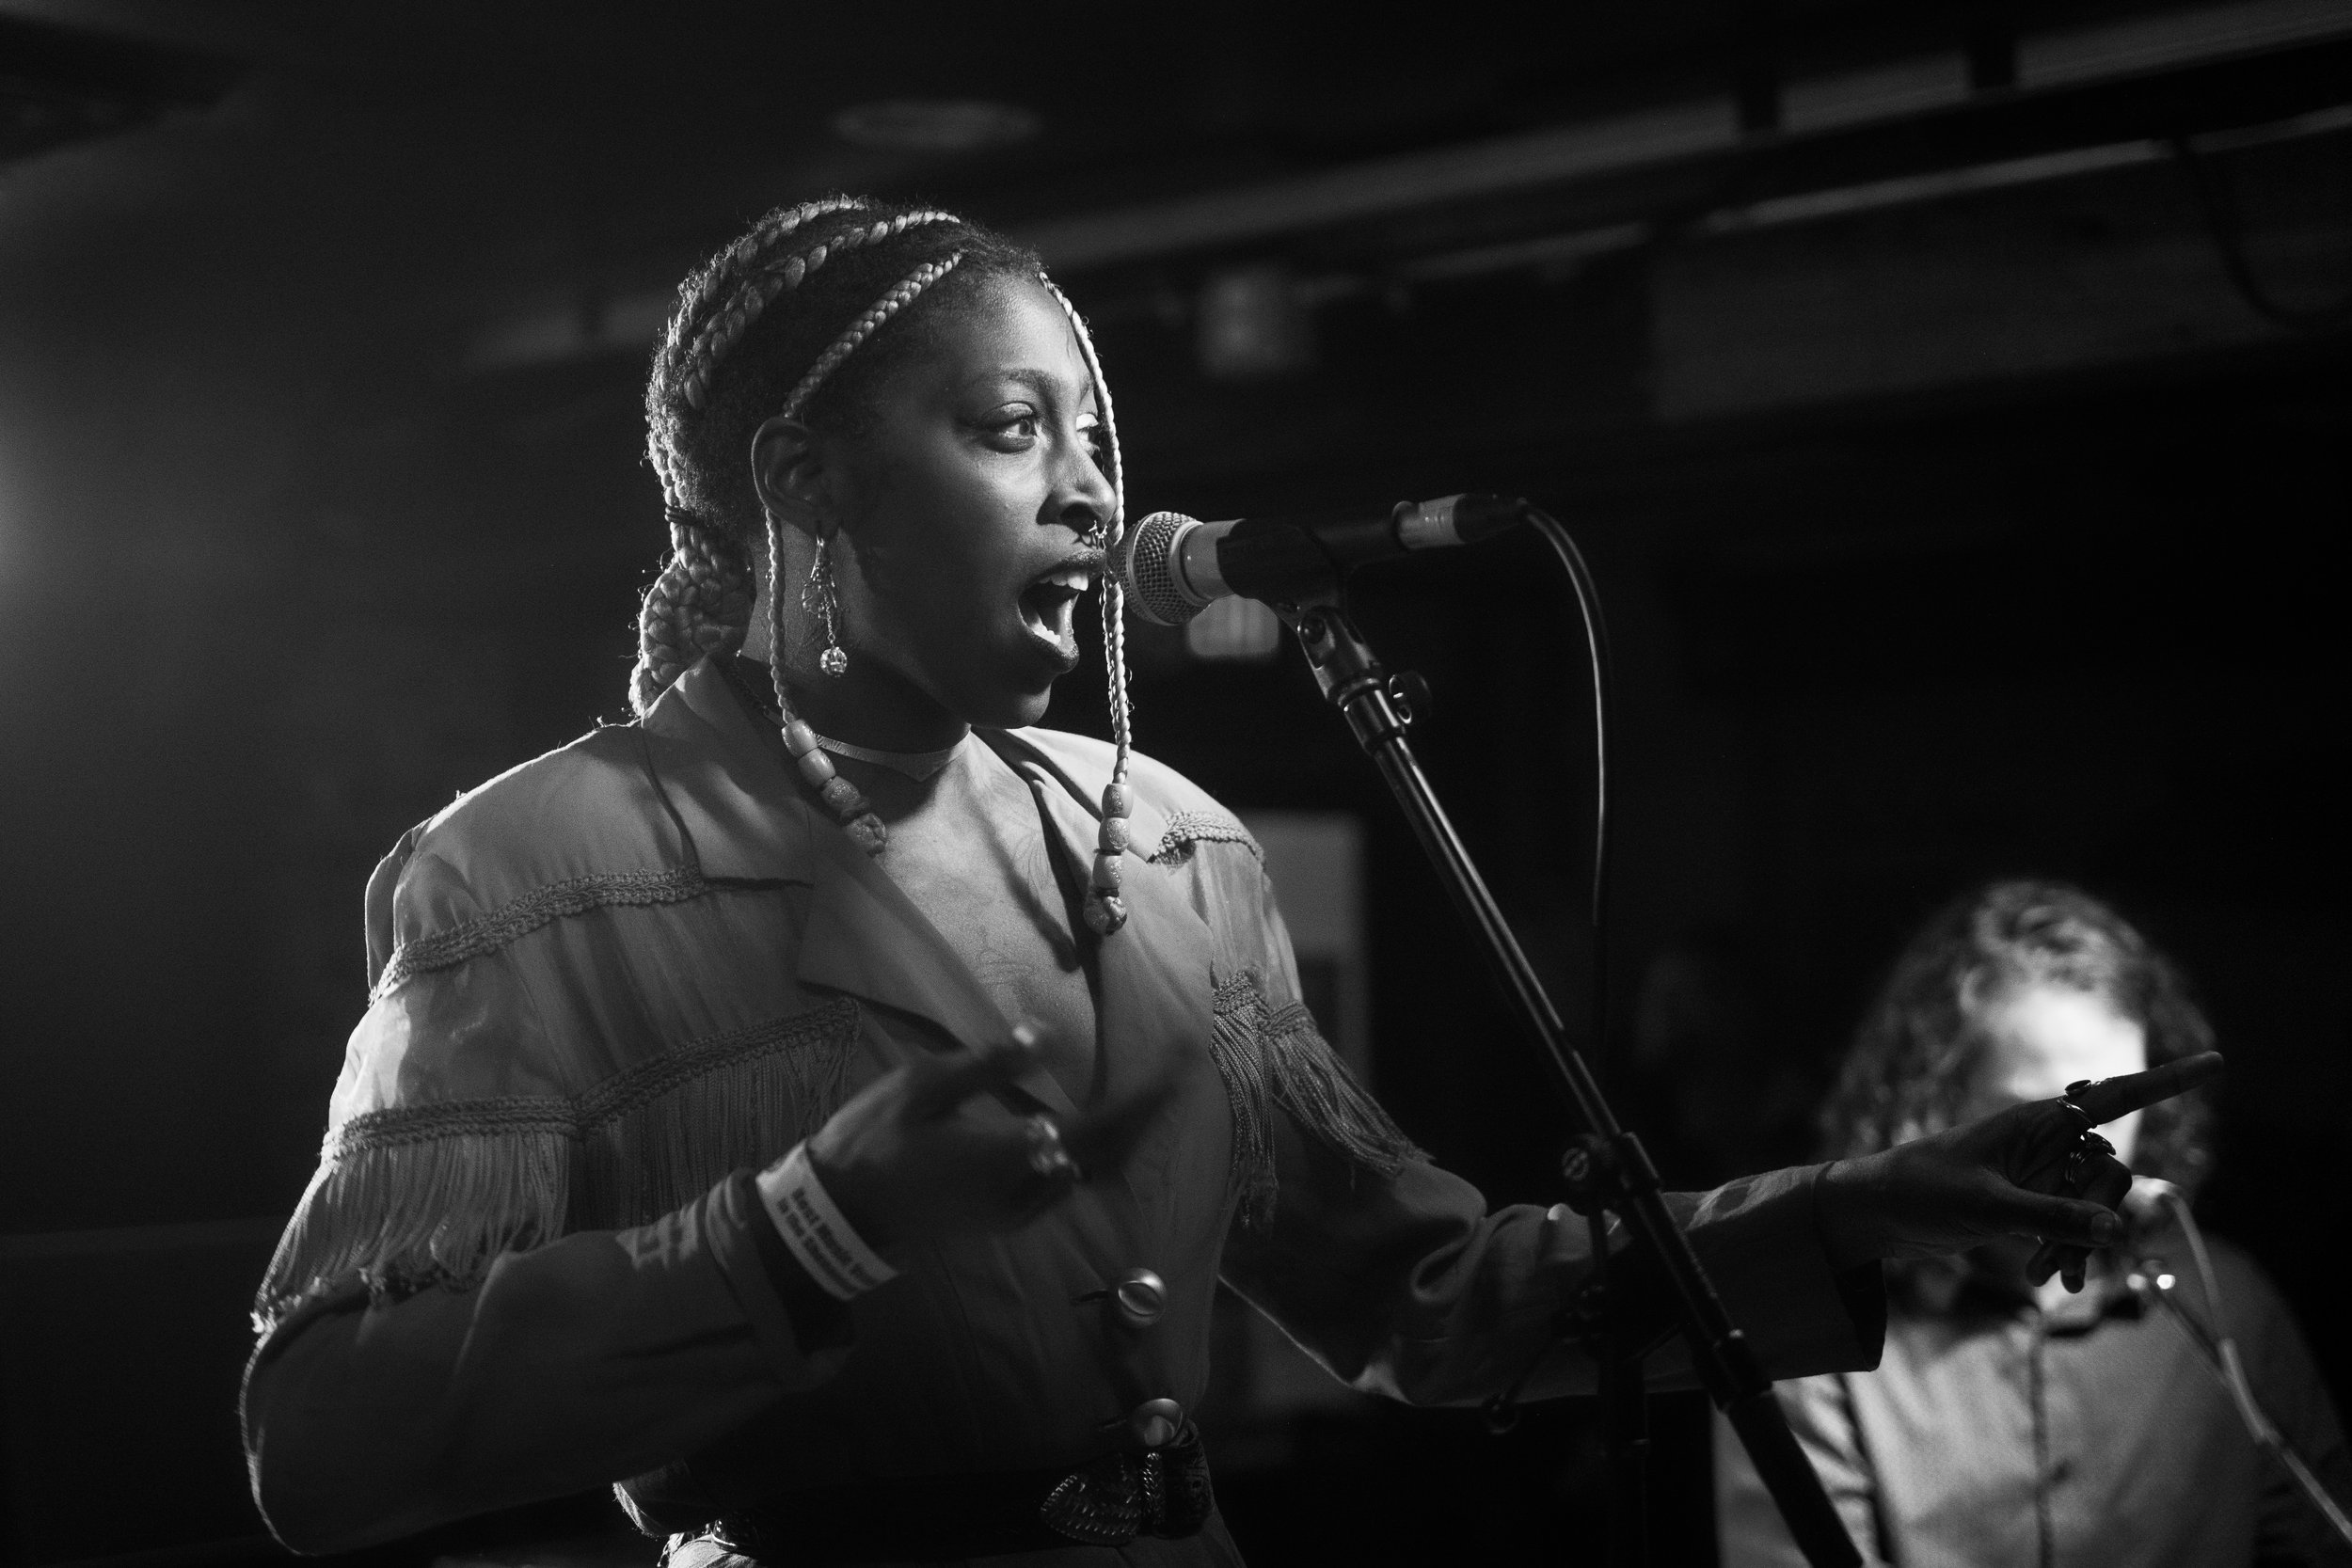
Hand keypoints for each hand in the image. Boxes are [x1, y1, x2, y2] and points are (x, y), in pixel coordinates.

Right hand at [800, 1025, 1174, 1253]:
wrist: (841, 1212)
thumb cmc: (874, 1139)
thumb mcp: (923, 1085)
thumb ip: (989, 1064)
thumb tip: (1044, 1038)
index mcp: (1006, 1156)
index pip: (1096, 1128)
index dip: (1140, 1099)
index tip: (1174, 1065)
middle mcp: (1023, 1192)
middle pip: (1106, 1156)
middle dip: (1146, 1113)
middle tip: (1176, 1071)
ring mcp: (1015, 1212)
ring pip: (1089, 1174)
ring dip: (1123, 1134)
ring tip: (1149, 1091)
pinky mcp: (1004, 1218)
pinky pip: (1066, 1183)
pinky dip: (1095, 1152)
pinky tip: (1101, 1125)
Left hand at [1818, 1052, 2222, 1290]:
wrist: (1882, 1213)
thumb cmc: (1923, 1190)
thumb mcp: (1986, 1205)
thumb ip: (2051, 1216)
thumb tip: (2115, 1229)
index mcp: (2037, 1121)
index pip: (2115, 1096)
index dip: (2166, 1082)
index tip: (2217, 1063)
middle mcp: (2048, 1142)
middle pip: (2111, 1173)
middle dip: (2096, 1217)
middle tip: (2060, 1258)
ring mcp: (2045, 1174)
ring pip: (2096, 1206)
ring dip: (2079, 1243)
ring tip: (2043, 1277)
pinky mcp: (2035, 1203)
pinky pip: (2076, 1226)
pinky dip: (2067, 1252)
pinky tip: (2045, 1279)